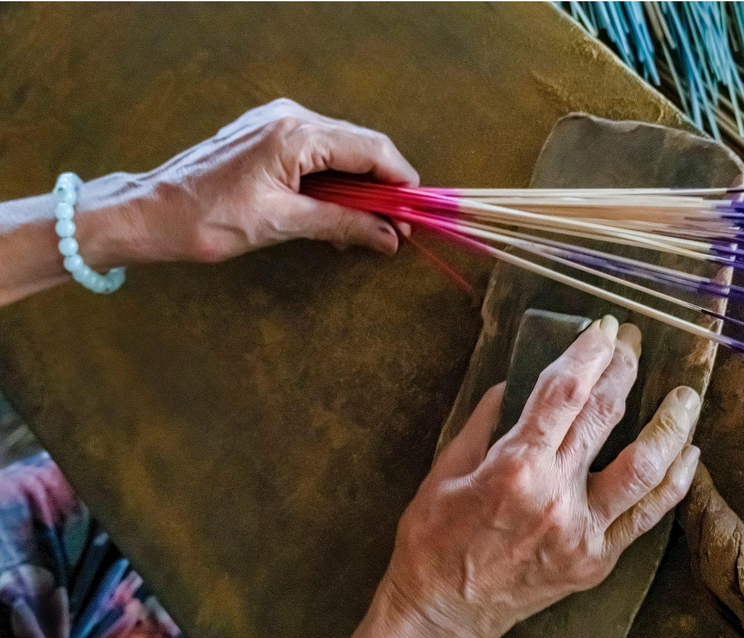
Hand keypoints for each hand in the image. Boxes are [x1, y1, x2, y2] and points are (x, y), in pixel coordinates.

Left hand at [78, 98, 418, 269]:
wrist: (151, 212)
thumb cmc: (206, 219)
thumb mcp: (282, 225)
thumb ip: (343, 225)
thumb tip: (389, 237)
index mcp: (295, 133)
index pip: (371, 149)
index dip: (400, 182)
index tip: (414, 215)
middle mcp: (289, 117)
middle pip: (361, 146)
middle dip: (382, 188)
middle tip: (394, 229)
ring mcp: (276, 122)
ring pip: (341, 150)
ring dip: (357, 190)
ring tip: (362, 230)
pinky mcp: (267, 135)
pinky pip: (317, 153)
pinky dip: (333, 183)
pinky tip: (333, 215)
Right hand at [320, 316, 701, 637]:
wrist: (444, 615)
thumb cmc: (432, 543)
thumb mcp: (443, 473)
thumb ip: (482, 423)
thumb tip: (512, 384)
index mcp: (514, 469)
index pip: (564, 394)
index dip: (588, 354)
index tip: (602, 329)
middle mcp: (556, 497)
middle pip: (606, 417)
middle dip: (623, 369)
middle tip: (632, 340)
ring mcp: (583, 531)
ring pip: (645, 468)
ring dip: (671, 424)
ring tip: (686, 395)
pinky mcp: (597, 559)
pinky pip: (647, 516)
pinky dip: (674, 483)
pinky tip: (689, 455)